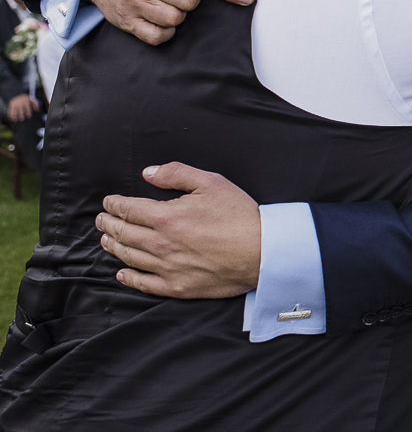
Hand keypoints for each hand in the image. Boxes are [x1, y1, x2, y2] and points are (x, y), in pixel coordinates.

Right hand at [6, 93, 38, 122]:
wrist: (18, 94)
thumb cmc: (26, 99)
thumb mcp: (32, 100)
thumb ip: (35, 105)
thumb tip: (37, 110)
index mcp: (26, 102)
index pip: (27, 107)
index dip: (28, 112)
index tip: (28, 116)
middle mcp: (20, 103)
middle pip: (20, 109)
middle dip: (21, 114)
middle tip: (22, 119)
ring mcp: (15, 103)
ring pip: (14, 110)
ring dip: (14, 115)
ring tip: (15, 120)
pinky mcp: (11, 104)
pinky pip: (10, 109)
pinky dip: (10, 114)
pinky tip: (11, 118)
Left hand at [95, 162, 260, 298]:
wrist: (262, 252)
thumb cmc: (240, 216)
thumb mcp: (211, 182)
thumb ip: (177, 174)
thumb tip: (148, 173)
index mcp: (165, 217)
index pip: (128, 209)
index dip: (114, 204)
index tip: (108, 202)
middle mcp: (160, 243)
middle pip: (124, 233)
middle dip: (109, 224)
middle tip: (101, 220)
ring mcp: (167, 267)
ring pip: (130, 257)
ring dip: (114, 247)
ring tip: (107, 240)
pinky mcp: (177, 286)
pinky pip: (144, 284)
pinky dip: (129, 277)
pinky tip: (122, 273)